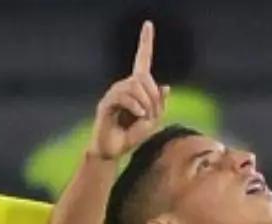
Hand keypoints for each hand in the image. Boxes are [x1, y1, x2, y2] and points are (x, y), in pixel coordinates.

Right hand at [89, 21, 168, 160]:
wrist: (113, 151)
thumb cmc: (131, 135)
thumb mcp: (152, 121)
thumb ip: (159, 104)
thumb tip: (165, 86)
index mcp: (136, 87)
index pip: (142, 60)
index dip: (145, 42)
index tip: (148, 24)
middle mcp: (123, 86)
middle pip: (143, 77)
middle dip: (154, 96)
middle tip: (154, 115)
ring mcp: (113, 94)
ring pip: (134, 86)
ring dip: (146, 103)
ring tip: (145, 117)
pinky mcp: (106, 104)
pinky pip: (123, 96)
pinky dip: (135, 106)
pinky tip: (139, 115)